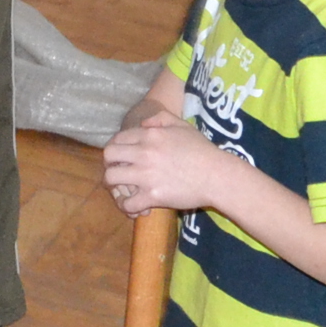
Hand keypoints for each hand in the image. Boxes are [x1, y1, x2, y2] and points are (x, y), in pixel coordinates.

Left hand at [102, 113, 235, 216]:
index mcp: (150, 135)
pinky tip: (134, 207)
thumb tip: (144, 124)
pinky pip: (127, 203)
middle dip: (109, 164)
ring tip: (122, 191)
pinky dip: (127, 207)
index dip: (116, 148)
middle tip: (118, 172)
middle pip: (108, 156)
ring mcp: (146, 175)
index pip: (118, 139)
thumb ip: (161, 119)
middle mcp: (144, 153)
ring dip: (113, 186)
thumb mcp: (183, 126)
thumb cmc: (202, 150)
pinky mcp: (153, 196)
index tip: (120, 157)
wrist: (216, 175)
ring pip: (111, 179)